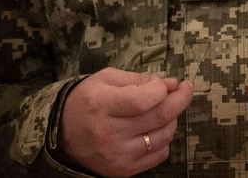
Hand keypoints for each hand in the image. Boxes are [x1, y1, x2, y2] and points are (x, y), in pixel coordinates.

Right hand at [58, 67, 193, 177]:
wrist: (62, 135)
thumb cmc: (86, 101)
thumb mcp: (106, 79)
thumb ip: (139, 79)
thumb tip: (172, 85)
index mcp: (101, 104)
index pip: (144, 100)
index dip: (162, 90)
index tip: (164, 84)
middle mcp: (109, 132)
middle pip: (159, 117)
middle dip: (179, 100)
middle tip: (185, 90)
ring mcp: (117, 155)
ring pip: (163, 136)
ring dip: (171, 120)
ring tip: (164, 110)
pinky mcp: (123, 170)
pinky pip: (159, 155)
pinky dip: (163, 140)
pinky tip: (154, 129)